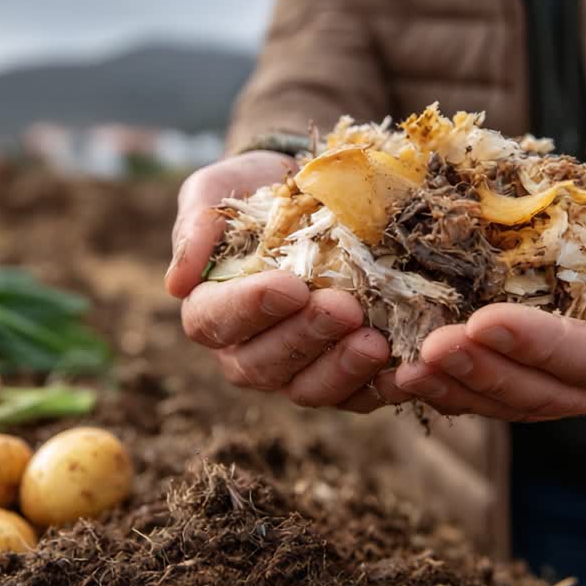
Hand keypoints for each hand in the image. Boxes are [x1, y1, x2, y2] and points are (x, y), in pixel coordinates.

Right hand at [166, 151, 396, 412]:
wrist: (314, 193)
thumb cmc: (257, 190)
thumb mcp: (217, 188)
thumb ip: (196, 225)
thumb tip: (177, 282)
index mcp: (210, 308)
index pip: (216, 321)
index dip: (252, 309)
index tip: (290, 286)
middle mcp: (246, 349)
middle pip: (263, 364)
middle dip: (306, 338)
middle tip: (344, 309)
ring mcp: (294, 368)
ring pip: (308, 389)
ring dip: (342, 370)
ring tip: (376, 342)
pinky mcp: (339, 376)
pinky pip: (357, 396)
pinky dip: (382, 389)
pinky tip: (407, 370)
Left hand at [395, 156, 585, 421]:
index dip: (540, 347)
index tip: (486, 322)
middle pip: (542, 390)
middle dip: (484, 371)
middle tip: (428, 349)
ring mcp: (566, 369)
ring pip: (508, 394)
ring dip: (456, 384)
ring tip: (405, 366)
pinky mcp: (533, 354)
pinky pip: (490, 377)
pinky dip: (449, 376)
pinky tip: (402, 364)